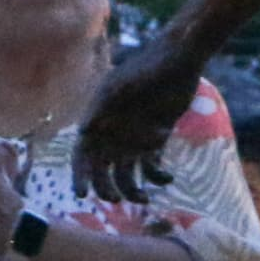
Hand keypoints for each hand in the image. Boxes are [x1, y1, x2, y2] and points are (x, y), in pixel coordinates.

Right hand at [78, 40, 195, 203]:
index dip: (80, 175)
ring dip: (132, 189)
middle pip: (102, 169)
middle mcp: (113, 132)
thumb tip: (83, 131)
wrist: (179, 60)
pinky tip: (168, 178)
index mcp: (98, 120)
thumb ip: (103, 106)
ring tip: (145, 199)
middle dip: (106, 187)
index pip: (82, 154)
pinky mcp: (156, 139)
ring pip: (126, 173)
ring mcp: (134, 137)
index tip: (82, 194)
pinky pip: (151, 166)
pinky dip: (158, 176)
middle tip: (117, 200)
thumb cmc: (148, 68)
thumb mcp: (122, 85)